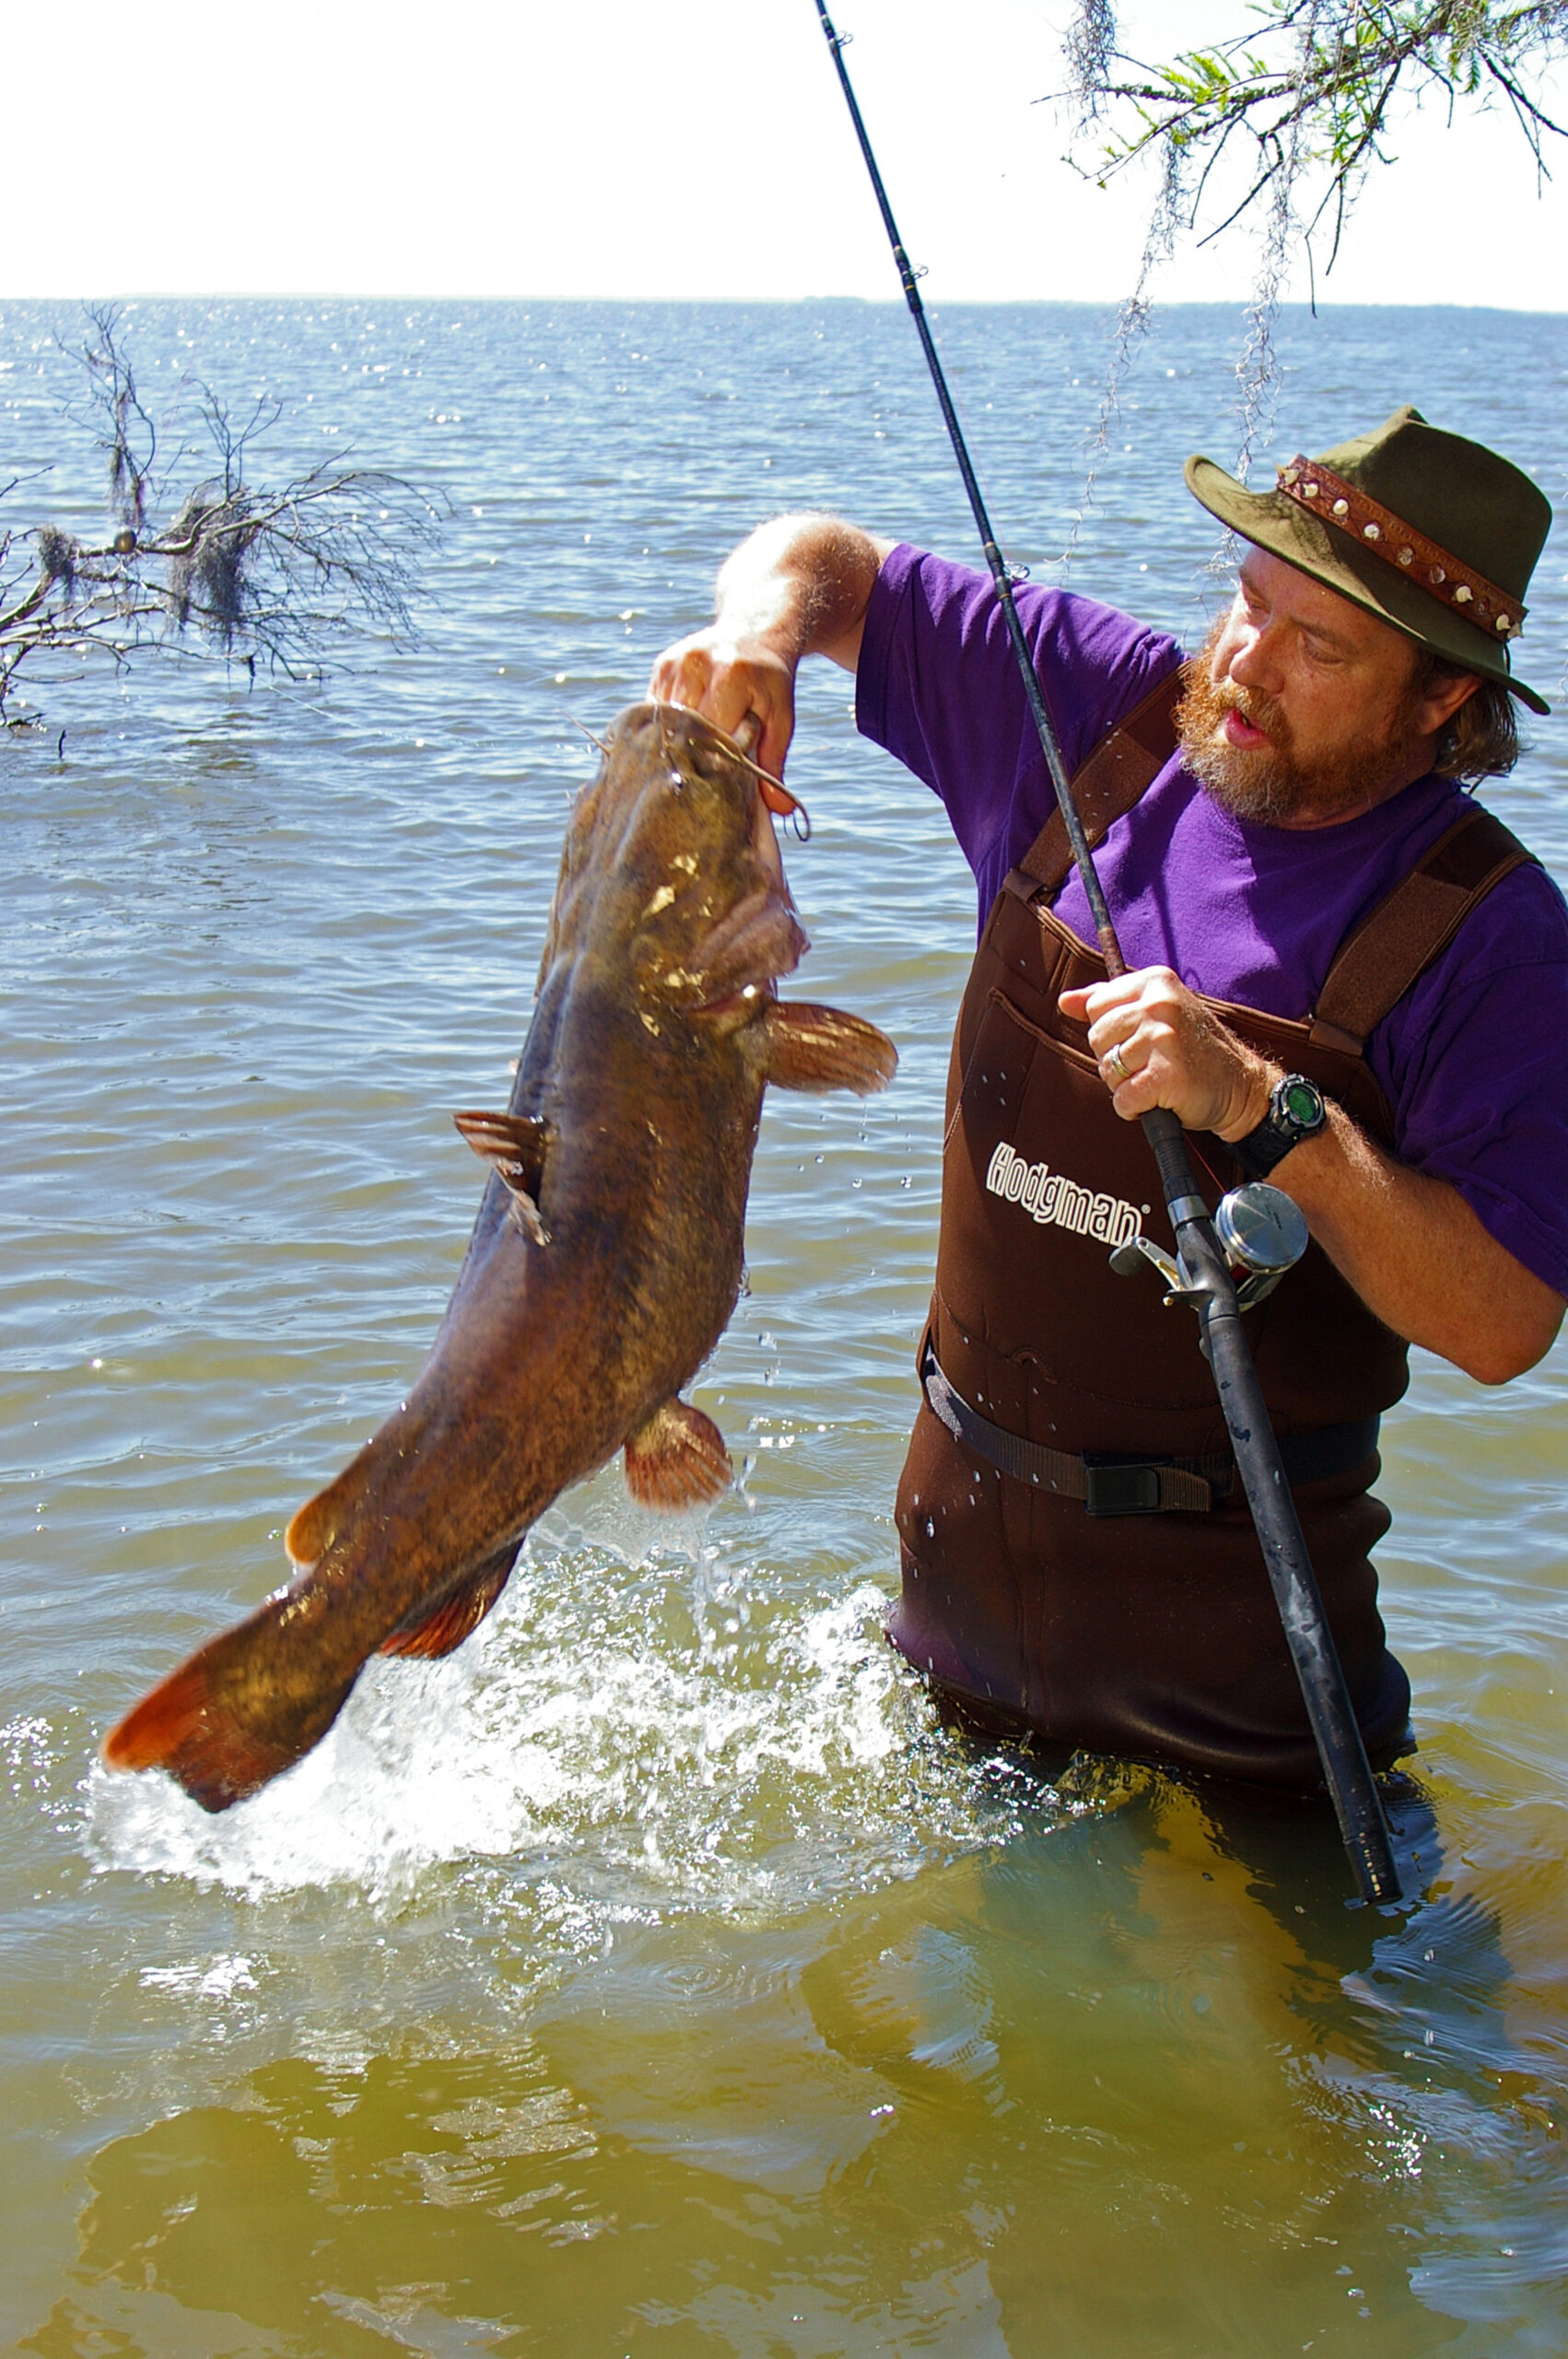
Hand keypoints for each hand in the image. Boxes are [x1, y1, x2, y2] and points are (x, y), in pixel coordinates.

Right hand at [647, 630, 797, 780]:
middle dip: (693, 755)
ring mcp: (676, 663)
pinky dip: (664, 726)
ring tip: (685, 760)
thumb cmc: (769, 682)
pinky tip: (674, 738)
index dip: (715, 763)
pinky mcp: (661, 665)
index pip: (714, 733)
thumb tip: (778, 810)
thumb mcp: (781, 717)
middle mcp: (698, 664)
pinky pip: (655, 708)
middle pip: (685, 728)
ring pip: (665, 720)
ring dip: (675, 741)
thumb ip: (774, 761)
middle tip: (698, 780)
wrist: (753, 631)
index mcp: (732, 676)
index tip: (718, 787)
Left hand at [1058, 966, 1275, 1140]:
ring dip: (1127, 1085)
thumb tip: (1065, 1001)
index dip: (1111, 1032)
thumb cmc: (1193, 1050)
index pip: (1096, 1006)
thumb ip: (1111, 1002)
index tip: (1140, 1040)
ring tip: (1158, 1080)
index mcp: (1155, 982)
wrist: (1241, 1085)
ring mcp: (1164, 1039)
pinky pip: (1122, 1099)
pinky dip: (1134, 1109)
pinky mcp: (1167, 1076)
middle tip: (1150, 1064)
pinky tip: (1158, 1100)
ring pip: (1107, 1071)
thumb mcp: (1157, 1013)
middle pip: (1097, 1038)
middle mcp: (1160, 1004)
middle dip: (1114, 1060)